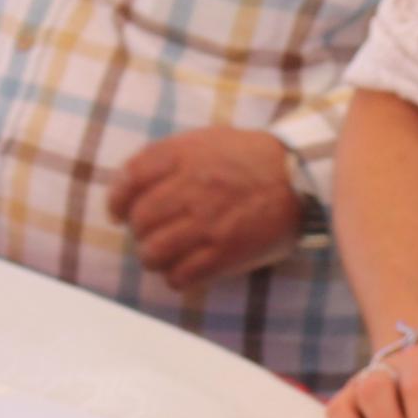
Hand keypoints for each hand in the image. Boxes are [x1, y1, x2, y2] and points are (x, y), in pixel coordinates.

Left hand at [110, 127, 301, 291]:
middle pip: (140, 220)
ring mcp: (208, 223)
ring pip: (154, 253)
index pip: (130, 179)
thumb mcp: (207, 139)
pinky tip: (184, 271)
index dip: (116, 200)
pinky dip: (175, 278)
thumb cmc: (251, 157)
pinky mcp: (225, 252)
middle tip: (150, 234)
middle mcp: (192, 188)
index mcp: (184, 156)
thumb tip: (129, 183)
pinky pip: (182, 276)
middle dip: (139, 231)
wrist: (300, 177)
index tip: (118, 212)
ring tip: (163, 255)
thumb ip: (168, 156)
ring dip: (153, 258)